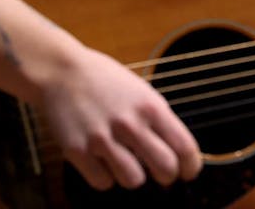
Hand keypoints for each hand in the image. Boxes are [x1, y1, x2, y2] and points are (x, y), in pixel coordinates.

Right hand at [39, 43, 201, 190]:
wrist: (63, 72)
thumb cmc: (107, 82)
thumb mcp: (143, 93)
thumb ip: (159, 121)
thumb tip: (178, 153)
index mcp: (151, 107)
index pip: (184, 146)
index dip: (191, 166)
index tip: (188, 172)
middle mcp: (130, 123)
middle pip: (165, 167)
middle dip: (167, 176)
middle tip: (162, 174)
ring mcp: (102, 138)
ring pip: (134, 180)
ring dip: (133, 176)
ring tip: (127, 162)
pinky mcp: (77, 150)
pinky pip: (102, 182)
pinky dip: (105, 177)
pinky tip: (102, 162)